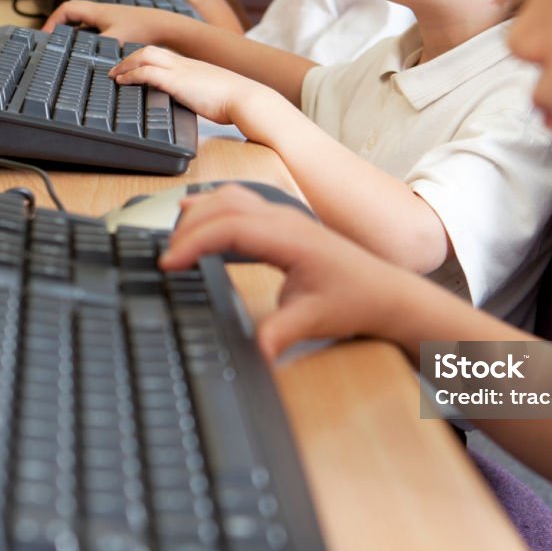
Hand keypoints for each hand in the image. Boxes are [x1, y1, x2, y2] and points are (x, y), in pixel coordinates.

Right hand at [43, 0, 160, 44]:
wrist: (165, 26)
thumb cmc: (141, 29)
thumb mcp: (115, 40)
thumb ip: (97, 49)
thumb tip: (81, 60)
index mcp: (96, 11)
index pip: (66, 9)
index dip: (53, 20)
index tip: (45, 35)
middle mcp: (101, 11)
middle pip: (72, 14)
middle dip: (60, 26)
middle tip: (53, 41)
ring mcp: (110, 18)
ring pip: (85, 23)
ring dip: (74, 33)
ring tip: (67, 49)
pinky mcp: (118, 25)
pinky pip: (96, 29)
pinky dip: (89, 38)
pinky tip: (91, 53)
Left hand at [108, 44, 268, 124]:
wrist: (249, 99)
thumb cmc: (239, 103)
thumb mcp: (219, 96)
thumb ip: (207, 97)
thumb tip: (208, 108)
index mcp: (196, 67)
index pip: (165, 55)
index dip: (147, 60)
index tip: (135, 69)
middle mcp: (186, 64)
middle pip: (151, 49)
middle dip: (130, 58)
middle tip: (117, 70)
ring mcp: (181, 70)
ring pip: (145, 54)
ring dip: (126, 64)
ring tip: (115, 76)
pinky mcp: (177, 81)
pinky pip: (147, 71)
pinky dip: (131, 74)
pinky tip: (122, 82)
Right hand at [159, 184, 409, 360]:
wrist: (386, 292)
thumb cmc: (357, 299)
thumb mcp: (314, 320)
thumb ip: (280, 334)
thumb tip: (256, 353)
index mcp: (291, 238)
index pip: (230, 227)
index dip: (194, 242)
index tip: (169, 263)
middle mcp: (286, 219)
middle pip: (224, 206)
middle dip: (188, 227)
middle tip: (165, 257)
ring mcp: (285, 217)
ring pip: (232, 197)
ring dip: (200, 211)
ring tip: (174, 237)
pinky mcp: (284, 223)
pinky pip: (242, 203)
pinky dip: (215, 209)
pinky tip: (202, 221)